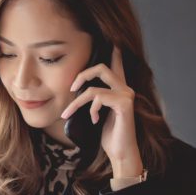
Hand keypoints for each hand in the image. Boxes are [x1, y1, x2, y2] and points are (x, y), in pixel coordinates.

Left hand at [60, 45, 143, 176]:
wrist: (120, 153)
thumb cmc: (108, 135)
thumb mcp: (96, 113)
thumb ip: (92, 99)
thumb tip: (75, 91)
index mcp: (119, 89)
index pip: (116, 65)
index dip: (114, 52)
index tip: (112, 41)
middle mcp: (125, 89)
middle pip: (102, 67)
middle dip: (82, 74)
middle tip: (71, 87)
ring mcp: (126, 96)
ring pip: (93, 88)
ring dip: (77, 102)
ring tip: (69, 113)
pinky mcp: (125, 104)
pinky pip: (99, 98)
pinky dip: (91, 109)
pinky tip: (94, 120)